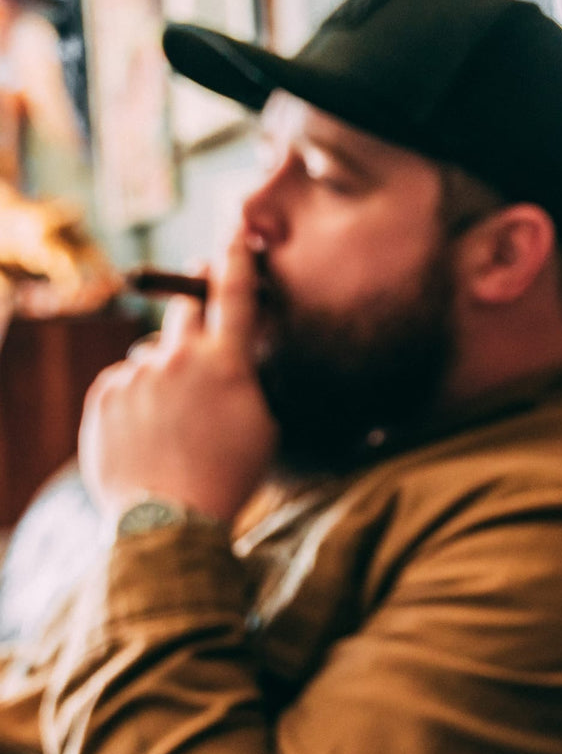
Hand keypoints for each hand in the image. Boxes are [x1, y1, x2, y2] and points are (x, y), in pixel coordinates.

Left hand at [79, 231, 277, 523]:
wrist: (171, 518)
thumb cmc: (229, 477)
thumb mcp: (264, 427)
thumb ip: (248, 383)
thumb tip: (234, 363)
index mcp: (227, 364)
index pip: (235, 296)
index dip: (236, 261)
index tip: (234, 235)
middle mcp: (179, 358)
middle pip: (186, 309)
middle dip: (195, 308)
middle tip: (202, 325)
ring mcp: (137, 375)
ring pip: (152, 355)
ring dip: (163, 374)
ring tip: (173, 423)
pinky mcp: (104, 395)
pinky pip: (123, 383)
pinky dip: (135, 400)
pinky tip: (147, 435)